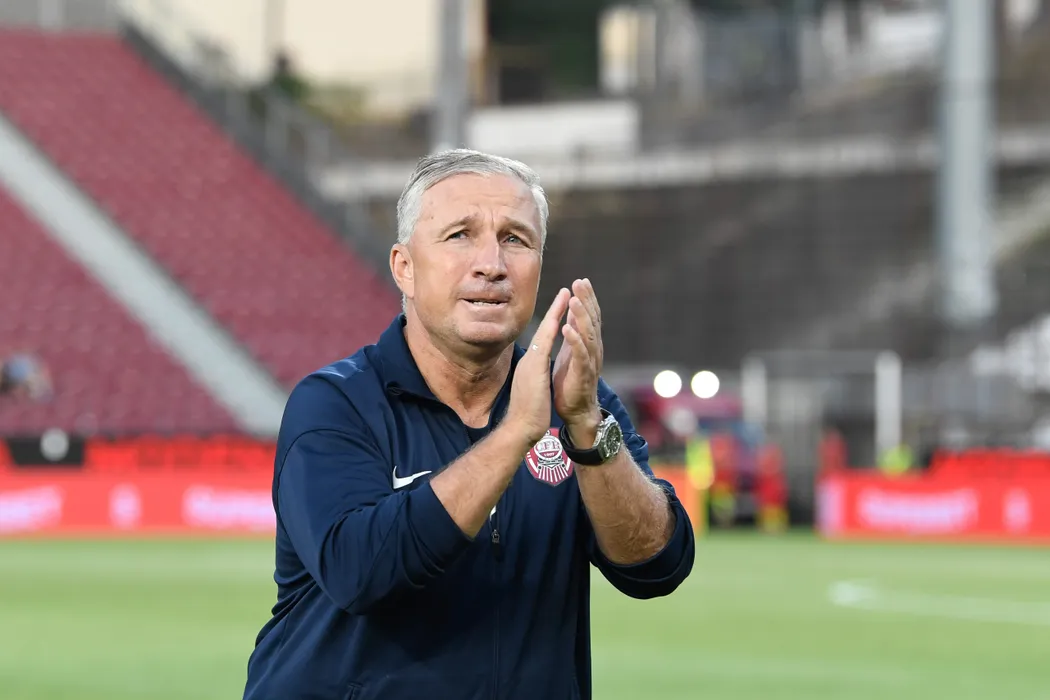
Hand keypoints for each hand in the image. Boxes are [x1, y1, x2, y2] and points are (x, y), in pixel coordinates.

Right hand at [504, 288, 570, 447]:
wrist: (521, 426)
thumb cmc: (528, 412)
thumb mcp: (533, 388)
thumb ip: (535, 376)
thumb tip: (537, 370)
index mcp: (532, 364)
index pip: (544, 338)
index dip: (552, 321)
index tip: (561, 305)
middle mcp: (530, 359)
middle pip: (543, 329)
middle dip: (554, 309)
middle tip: (565, 290)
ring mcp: (531, 361)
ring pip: (544, 331)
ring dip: (554, 312)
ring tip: (565, 294)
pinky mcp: (534, 368)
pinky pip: (544, 343)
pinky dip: (551, 328)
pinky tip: (559, 316)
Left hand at [553, 279, 603, 444]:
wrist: (576, 411)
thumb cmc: (571, 381)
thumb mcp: (571, 351)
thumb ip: (575, 332)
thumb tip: (575, 310)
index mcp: (588, 343)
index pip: (589, 316)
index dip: (586, 298)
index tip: (580, 280)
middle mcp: (593, 350)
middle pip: (592, 320)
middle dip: (586, 301)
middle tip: (580, 282)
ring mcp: (590, 362)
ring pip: (588, 334)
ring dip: (582, 316)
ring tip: (574, 300)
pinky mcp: (582, 374)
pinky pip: (580, 355)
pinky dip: (575, 341)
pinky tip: (568, 328)